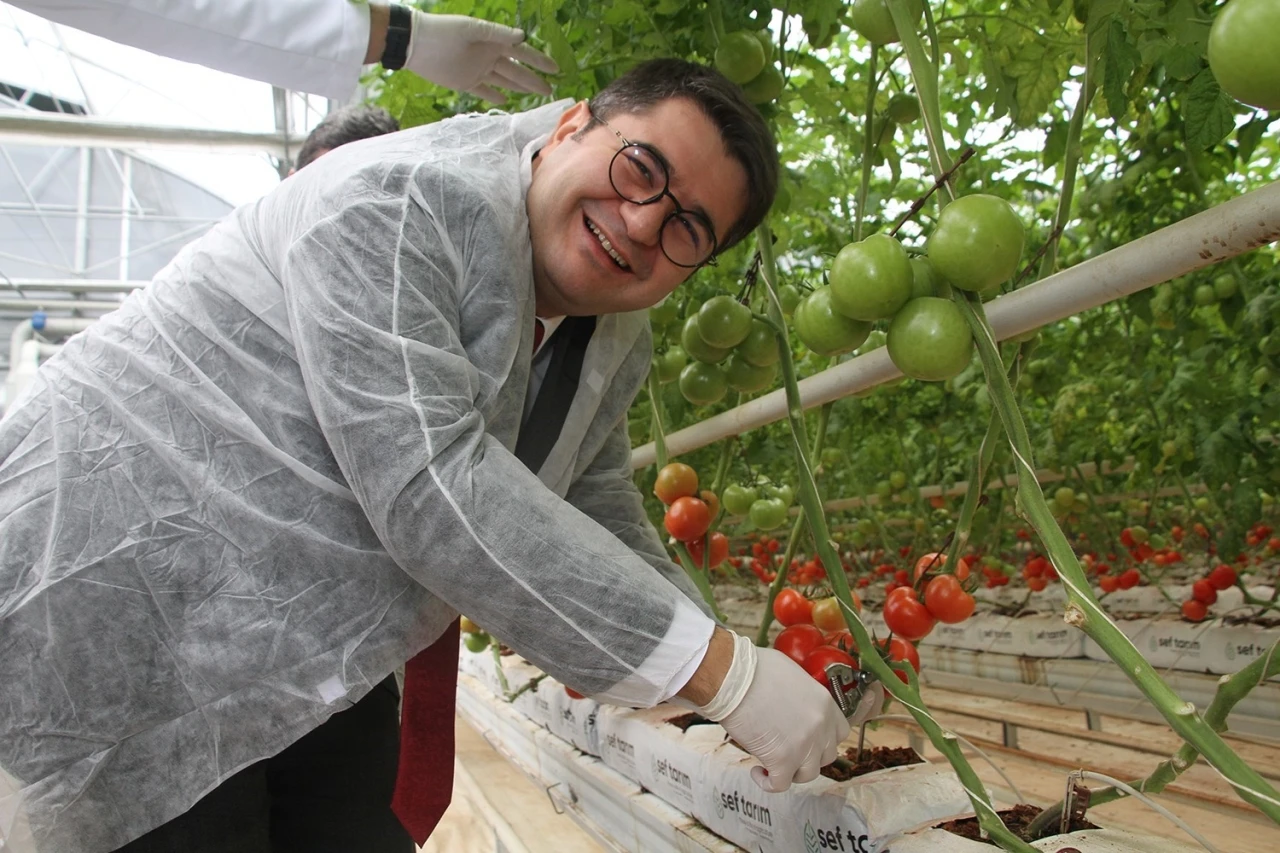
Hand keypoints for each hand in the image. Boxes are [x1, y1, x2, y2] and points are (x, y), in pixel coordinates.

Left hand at [407, 13, 558, 102]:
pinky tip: (506, 102)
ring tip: (536, 94)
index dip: (539, 61)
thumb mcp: (472, 29)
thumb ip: (497, 33)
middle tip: (550, 90)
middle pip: (517, 71)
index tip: (555, 69)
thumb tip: (523, 37)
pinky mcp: (466, 82)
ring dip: (520, 87)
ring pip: (505, 81)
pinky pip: (485, 90)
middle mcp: (489, 56)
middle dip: (534, 80)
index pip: (522, 53)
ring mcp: (478, 70)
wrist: (416, 43)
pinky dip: (495, 96)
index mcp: (493, 42)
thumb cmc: (444, 31)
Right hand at [690, 634, 849, 792]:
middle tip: (789, 749)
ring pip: (808, 775)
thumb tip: (793, 703)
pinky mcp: (782, 761)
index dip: (824, 739)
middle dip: (809, 755)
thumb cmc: (754, 669)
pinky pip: (780, 785)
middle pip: (827, 755)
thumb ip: (802, 693)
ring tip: (773, 762)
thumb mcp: (791, 673)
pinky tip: (757, 771)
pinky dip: (768, 782)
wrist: (732, 677)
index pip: (839, 732)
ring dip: (792, 771)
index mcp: (825, 704)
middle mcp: (820, 727)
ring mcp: (804, 746)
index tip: (809, 739)